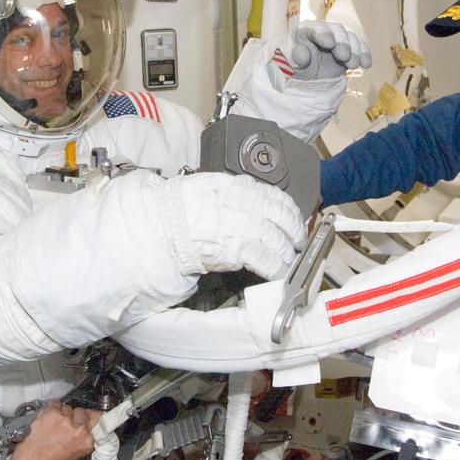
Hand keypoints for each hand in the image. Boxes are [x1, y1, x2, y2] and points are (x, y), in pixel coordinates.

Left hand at [7, 403, 101, 459]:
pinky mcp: (52, 413)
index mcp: (88, 440)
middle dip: (75, 417)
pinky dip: (51, 409)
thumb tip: (87, 428)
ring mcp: (65, 419)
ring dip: (62, 414)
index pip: (97, 419)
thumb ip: (85, 439)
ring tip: (54, 425)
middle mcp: (79, 428)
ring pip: (67, 408)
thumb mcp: (77, 455)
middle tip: (66, 425)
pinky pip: (55, 404)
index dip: (91, 417)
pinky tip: (47, 420)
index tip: (89, 415)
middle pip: (81, 411)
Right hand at [161, 173, 306, 278]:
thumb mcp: (206, 187)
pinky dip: (278, 268)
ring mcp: (244, 226)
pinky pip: (268, 259)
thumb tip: (246, 200)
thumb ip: (231, 193)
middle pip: (282, 217)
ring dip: (287, 253)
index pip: (275, 196)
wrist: (160, 224)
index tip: (293, 218)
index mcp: (237, 187)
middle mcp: (245, 204)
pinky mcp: (239, 249)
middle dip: (294, 231)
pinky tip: (280, 273)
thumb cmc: (176, 206)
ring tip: (290, 261)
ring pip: (278, 239)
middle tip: (298, 241)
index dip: (288, 210)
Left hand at [275, 21, 371, 81]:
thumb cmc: (294, 64)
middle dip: (342, 43)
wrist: (305, 73)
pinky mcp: (348, 47)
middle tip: (344, 57)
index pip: (316, 28)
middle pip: (337, 30)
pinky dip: (364, 54)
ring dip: (354, 50)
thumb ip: (297, 56)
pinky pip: (359, 46)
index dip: (323, 34)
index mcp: (306, 30)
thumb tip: (303, 55)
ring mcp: (337, 37)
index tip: (329, 43)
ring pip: (350, 37)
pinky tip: (366, 64)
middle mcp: (323, 30)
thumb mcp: (291, 62)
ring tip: (353, 65)